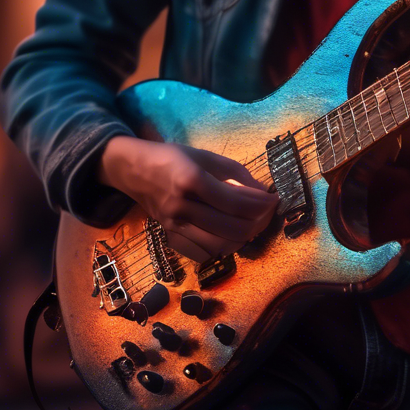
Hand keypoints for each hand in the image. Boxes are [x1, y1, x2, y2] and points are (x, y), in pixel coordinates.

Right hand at [98, 137, 277, 263]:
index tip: (274, 199)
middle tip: (267, 212)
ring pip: (220, 246)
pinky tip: (231, 234)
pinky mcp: (171, 237)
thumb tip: (263, 192)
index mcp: (191, 180)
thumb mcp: (206, 156)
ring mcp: (174, 226)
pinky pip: (203, 252)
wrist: (135, 170)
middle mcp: (181, 206)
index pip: (235, 202)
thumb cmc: (173, 158)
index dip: (261, 204)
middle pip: (231, 228)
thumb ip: (236, 173)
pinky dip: (223, 247)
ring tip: (253, 223)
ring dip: (243, 238)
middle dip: (258, 222)